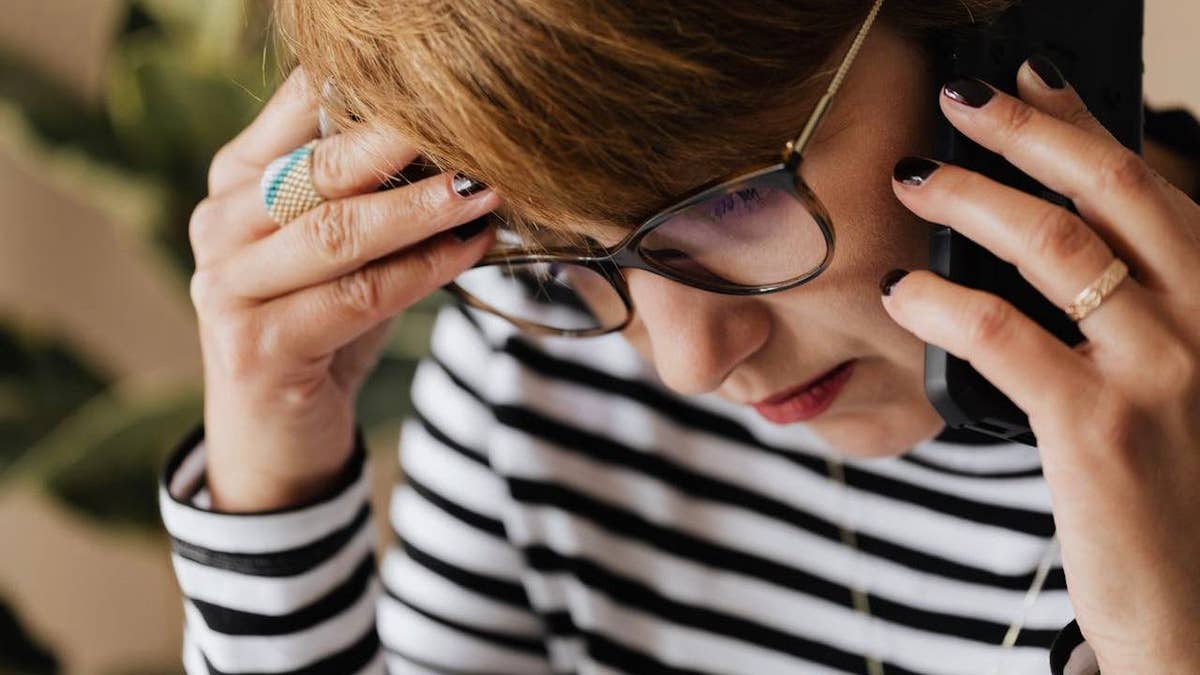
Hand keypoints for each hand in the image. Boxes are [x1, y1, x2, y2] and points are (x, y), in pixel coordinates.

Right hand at [190, 68, 498, 510]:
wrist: (277, 433)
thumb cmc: (320, 325)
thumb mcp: (342, 248)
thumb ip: (372, 194)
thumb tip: (460, 142)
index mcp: (235, 181)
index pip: (297, 111)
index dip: (366, 91)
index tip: (440, 84)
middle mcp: (219, 226)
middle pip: (318, 169)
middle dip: (400, 143)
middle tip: (473, 127)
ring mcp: (228, 288)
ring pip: (337, 234)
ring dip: (419, 210)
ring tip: (481, 190)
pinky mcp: (255, 346)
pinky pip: (355, 297)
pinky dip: (420, 271)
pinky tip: (467, 251)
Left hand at [881, 56, 1199, 670]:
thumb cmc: (1173, 493)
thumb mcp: (1169, 385)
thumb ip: (1125, 313)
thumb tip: (1042, 250)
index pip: (1147, 188)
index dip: (1083, 125)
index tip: (1028, 81)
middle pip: (1110, 192)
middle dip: (1027, 134)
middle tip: (957, 102)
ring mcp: (1158, 372)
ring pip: (1055, 248)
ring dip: (973, 199)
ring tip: (915, 181)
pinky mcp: (1098, 428)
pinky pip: (1005, 336)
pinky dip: (942, 302)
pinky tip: (900, 292)